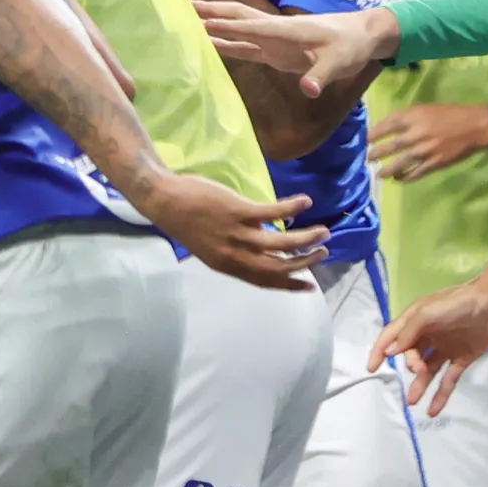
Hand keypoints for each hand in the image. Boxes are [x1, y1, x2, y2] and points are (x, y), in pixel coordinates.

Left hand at [136, 177, 325, 293]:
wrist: (164, 200)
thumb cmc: (187, 221)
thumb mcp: (210, 247)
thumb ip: (236, 252)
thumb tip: (264, 250)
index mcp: (227, 265)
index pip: (265, 281)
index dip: (289, 285)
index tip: (310, 285)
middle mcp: (234, 254)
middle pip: (278, 266)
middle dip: (304, 262)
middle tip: (323, 253)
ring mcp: (236, 233)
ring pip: (281, 242)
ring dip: (306, 238)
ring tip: (323, 231)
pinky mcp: (237, 211)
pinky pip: (272, 212)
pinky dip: (292, 209)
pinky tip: (306, 203)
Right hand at [196, 1, 396, 96]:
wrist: (363, 36)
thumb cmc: (351, 45)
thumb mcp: (340, 62)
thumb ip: (321, 76)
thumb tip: (308, 91)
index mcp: (288, 30)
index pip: (252, 26)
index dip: (228, 25)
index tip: (202, 21)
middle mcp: (275, 31)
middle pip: (238, 16)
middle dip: (212, 11)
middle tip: (184, 6)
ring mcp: (274, 40)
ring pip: (238, 28)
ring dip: (214, 25)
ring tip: (187, 21)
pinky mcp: (275, 51)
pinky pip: (245, 46)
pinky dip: (226, 44)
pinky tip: (208, 45)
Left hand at [369, 103, 487, 180]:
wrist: (477, 126)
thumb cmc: (450, 114)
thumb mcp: (425, 109)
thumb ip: (406, 117)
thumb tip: (387, 127)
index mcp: (413, 117)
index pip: (385, 126)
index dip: (373, 134)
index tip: (366, 140)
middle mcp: (416, 134)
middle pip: (390, 147)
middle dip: (376, 154)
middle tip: (368, 158)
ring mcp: (425, 150)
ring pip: (400, 163)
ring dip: (387, 170)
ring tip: (379, 174)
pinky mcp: (435, 163)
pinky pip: (416, 173)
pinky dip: (405, 177)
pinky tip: (399, 179)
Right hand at [374, 279, 487, 413]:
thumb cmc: (457, 304)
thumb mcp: (427, 313)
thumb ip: (408, 333)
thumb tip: (390, 352)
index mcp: (415, 321)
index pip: (391, 338)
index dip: (379, 352)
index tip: (372, 369)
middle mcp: (427, 336)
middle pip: (410, 355)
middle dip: (411, 365)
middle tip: (419, 370)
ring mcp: (445, 349)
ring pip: (427, 371)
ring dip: (419, 385)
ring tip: (412, 402)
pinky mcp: (462, 359)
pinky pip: (448, 380)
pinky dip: (441, 395)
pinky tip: (433, 410)